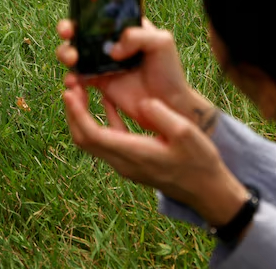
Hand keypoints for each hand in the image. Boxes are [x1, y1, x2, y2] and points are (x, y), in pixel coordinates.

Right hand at [56, 19, 216, 132]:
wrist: (168, 104)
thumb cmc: (169, 70)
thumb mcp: (162, 42)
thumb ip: (138, 36)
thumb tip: (113, 49)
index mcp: (123, 27)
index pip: (99, 14)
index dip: (83, 13)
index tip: (76, 19)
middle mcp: (110, 42)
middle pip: (80, 31)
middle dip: (67, 30)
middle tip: (69, 35)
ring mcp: (102, 62)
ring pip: (74, 52)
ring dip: (65, 53)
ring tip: (72, 60)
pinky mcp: (98, 82)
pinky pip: (77, 76)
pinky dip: (71, 78)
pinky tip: (74, 82)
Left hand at [62, 79, 248, 224]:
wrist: (206, 190)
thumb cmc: (199, 162)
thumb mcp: (186, 134)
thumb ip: (162, 116)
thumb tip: (143, 102)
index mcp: (133, 153)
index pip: (92, 134)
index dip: (77, 113)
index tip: (69, 91)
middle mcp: (123, 162)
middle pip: (84, 139)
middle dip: (72, 113)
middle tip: (70, 86)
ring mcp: (126, 164)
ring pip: (92, 141)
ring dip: (82, 116)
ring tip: (81, 90)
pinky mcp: (131, 161)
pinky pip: (108, 139)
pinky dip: (102, 119)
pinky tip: (105, 100)